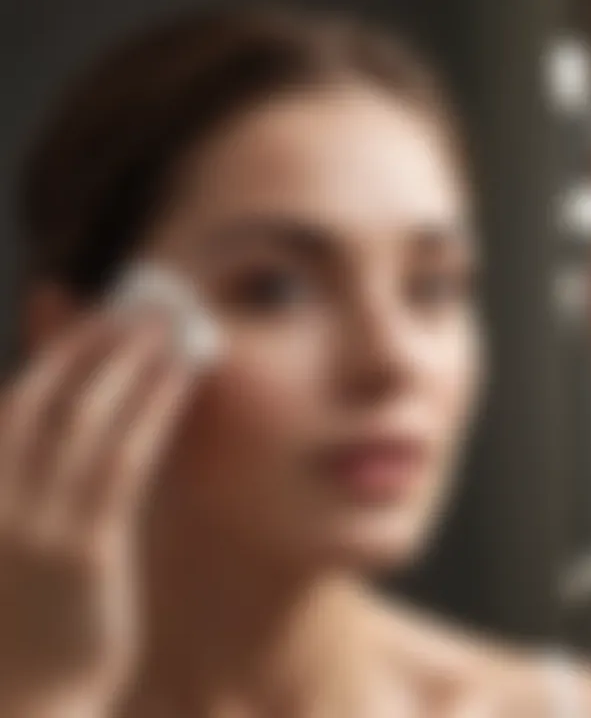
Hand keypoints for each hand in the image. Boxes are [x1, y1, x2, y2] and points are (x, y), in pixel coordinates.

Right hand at [0, 316, 196, 716]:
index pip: (17, 399)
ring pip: (84, 417)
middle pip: (43, 394)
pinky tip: (180, 376)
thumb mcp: (21, 544)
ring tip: (163, 326)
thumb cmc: (27, 622)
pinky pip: (123, 460)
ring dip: (126, 362)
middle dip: (89, 342)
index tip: (84, 308)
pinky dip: (152, 409)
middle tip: (135, 307)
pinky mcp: (84, 548)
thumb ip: (41, 470)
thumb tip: (64, 429)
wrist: (24, 707)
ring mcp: (35, 522)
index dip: (52, 347)